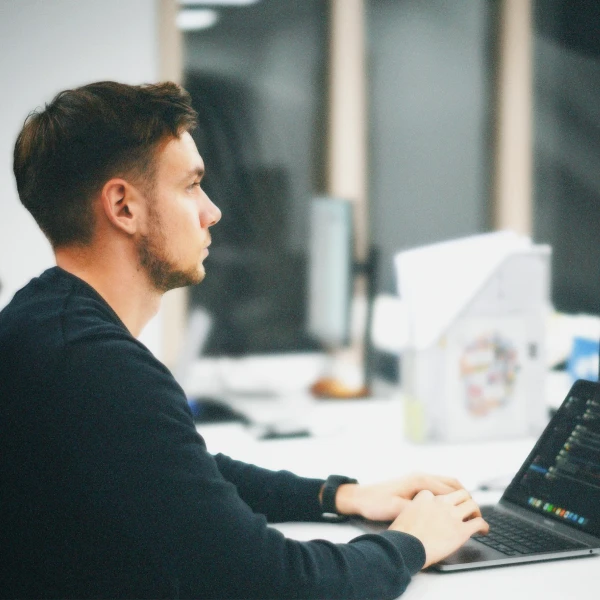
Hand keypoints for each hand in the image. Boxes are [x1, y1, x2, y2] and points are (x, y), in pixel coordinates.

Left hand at [335, 473, 465, 521]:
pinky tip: (450, 508)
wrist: (360, 497)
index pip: (449, 490)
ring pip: (446, 483)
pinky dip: (448, 494)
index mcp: (418, 480)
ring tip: (468, 511)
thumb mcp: (396, 508)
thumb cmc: (376, 503)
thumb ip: (416, 509)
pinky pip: (438, 486)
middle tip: (477, 512)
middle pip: (452, 483)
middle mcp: (420, 476)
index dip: (464, 502)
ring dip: (458, 494)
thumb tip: (435, 514)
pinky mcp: (415, 484)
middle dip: (466, 496)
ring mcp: (418, 479)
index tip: (476, 514)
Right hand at [389, 489, 488, 567]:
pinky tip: (484, 531)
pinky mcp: (461, 531)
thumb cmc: (400, 535)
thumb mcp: (403, 514)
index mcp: (426, 497)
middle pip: (460, 494)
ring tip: (477, 517)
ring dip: (476, 511)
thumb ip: (412, 511)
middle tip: (467, 509)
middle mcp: (441, 503)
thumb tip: (412, 518)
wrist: (405, 546)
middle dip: (465, 500)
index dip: (444, 500)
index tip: (446, 507)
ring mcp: (452, 515)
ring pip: (472, 504)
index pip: (439, 493)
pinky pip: (478, 523)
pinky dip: (484, 526)